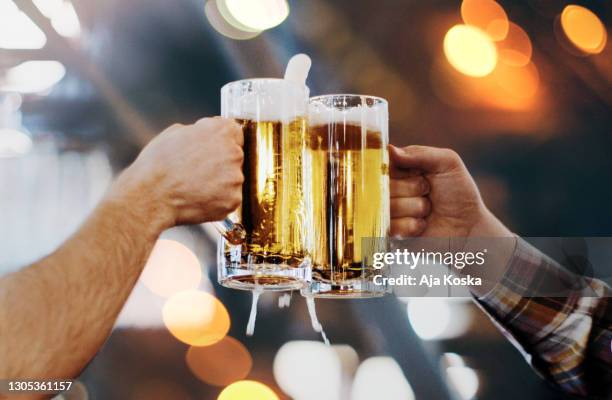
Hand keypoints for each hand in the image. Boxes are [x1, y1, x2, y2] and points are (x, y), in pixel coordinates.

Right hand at [111, 117, 243, 227]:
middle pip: (235, 156)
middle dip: (220, 162)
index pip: (234, 132)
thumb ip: (198, 131)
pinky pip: (229, 199)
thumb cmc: (157, 165)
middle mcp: (233, 153)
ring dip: (219, 183)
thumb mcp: (174, 133)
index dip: (222, 140)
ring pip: (232, 179)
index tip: (214, 148)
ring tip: (194, 186)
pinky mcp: (233, 200)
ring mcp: (235, 178)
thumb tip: (204, 133)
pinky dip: (217, 200)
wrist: (150, 196)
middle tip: (197, 171)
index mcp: (220, 132)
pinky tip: (198, 198)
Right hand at [389, 145, 510, 237]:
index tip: (416, 172)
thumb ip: (419, 153)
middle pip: (383, 184)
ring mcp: (388, 211)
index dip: (399, 168)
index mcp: (400, 167)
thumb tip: (389, 150)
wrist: (469, 226)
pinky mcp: (390, 232)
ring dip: (415, 208)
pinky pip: (392, 226)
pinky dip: (412, 226)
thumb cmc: (459, 192)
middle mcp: (389, 188)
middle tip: (428, 191)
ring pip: (388, 206)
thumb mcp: (447, 163)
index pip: (382, 162)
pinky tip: (422, 225)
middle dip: (412, 188)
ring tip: (428, 210)